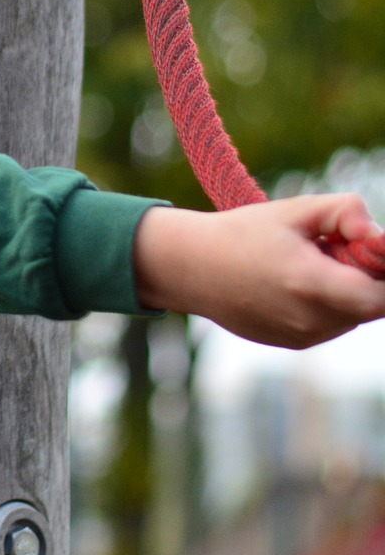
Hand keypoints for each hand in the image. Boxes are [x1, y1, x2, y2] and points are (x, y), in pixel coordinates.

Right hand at [133, 194, 384, 347]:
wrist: (188, 268)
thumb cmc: (241, 234)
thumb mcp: (294, 210)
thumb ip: (346, 212)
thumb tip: (377, 235)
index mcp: (311, 283)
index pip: (382, 297)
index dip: (384, 274)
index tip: (368, 250)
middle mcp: (310, 319)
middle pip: (372, 305)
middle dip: (366, 277)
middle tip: (334, 249)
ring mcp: (302, 336)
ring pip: (353, 315)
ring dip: (346, 291)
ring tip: (306, 265)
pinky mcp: (294, 343)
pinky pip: (331, 324)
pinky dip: (327, 304)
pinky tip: (291, 282)